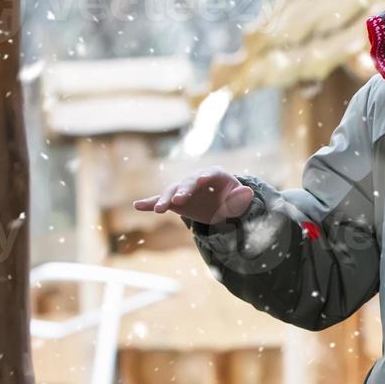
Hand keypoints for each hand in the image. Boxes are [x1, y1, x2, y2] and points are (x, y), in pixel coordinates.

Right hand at [133, 167, 253, 224]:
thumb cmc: (233, 199)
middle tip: (178, 200)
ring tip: (158, 209)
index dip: (205, 177)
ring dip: (165, 199)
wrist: (222, 205)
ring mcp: (183, 189)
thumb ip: (242, 197)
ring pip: (172, 192)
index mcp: (215, 174)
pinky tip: (137, 205)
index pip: (210, 174)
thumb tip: (247, 193)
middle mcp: (196, 179)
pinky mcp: (175, 200)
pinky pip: (161, 200)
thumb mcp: (240, 199)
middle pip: (188, 183)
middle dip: (182, 191)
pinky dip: (150, 203)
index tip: (200, 180)